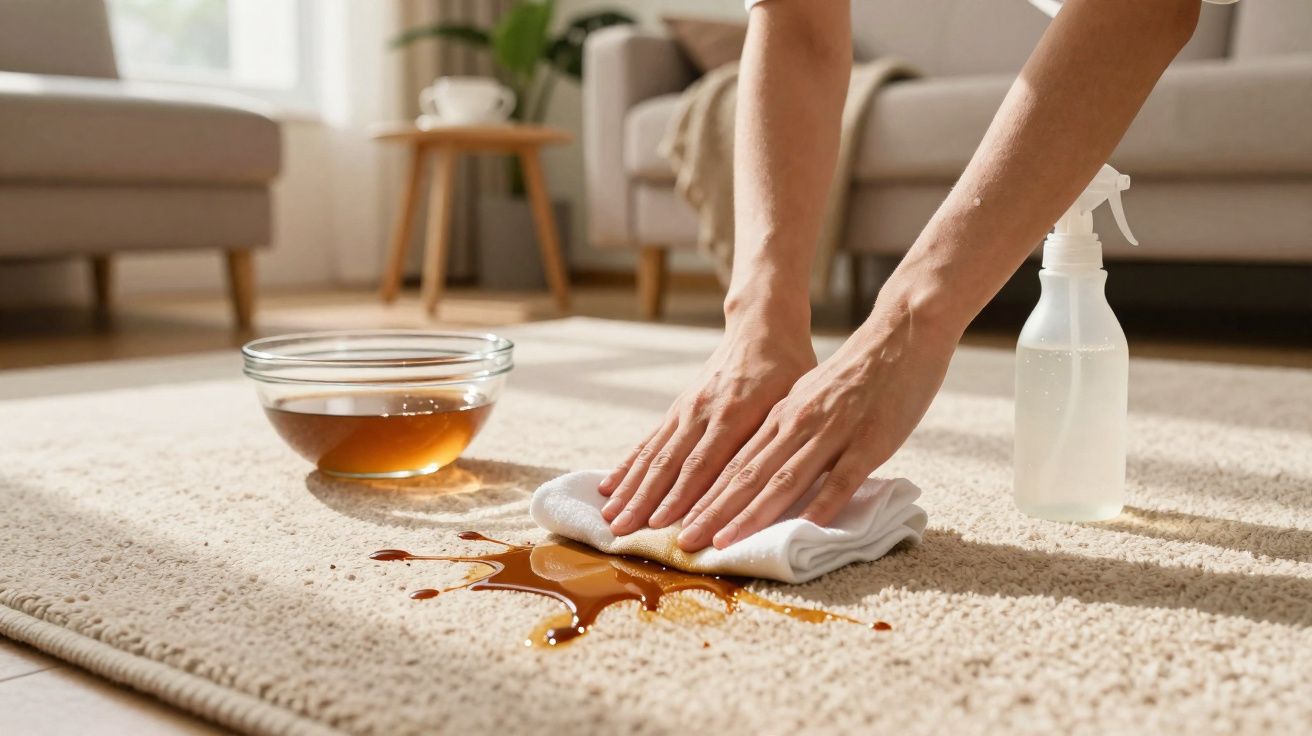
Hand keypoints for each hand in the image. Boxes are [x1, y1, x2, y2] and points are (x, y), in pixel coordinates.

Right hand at [599, 314, 815, 535]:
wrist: (761, 329)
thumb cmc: (788, 370)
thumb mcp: (795, 400)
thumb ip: (780, 440)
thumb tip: (779, 488)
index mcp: (736, 413)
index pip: (706, 466)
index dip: (684, 499)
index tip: (666, 528)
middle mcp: (703, 412)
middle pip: (670, 465)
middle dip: (645, 502)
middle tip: (622, 533)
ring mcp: (685, 410)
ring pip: (653, 455)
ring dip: (630, 489)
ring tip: (609, 517)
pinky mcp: (676, 409)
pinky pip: (647, 441)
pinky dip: (627, 466)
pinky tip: (608, 486)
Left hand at [676, 302, 958, 551]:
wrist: (900, 335)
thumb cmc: (854, 373)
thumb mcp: (808, 398)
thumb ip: (786, 431)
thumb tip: (763, 467)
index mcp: (780, 415)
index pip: (732, 462)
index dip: (704, 496)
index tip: (678, 523)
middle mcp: (796, 423)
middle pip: (747, 475)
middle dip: (713, 512)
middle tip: (685, 543)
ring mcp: (832, 432)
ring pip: (783, 479)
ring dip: (751, 514)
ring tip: (724, 542)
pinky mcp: (869, 441)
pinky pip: (842, 478)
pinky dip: (821, 504)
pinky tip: (803, 528)